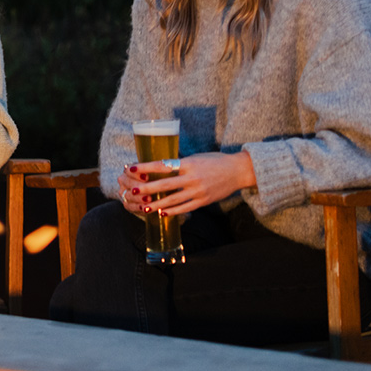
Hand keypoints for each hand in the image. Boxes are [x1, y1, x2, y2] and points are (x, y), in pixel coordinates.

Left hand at [118, 152, 254, 216]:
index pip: (163, 165)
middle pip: (165, 184)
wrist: (238, 171)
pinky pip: (185, 208)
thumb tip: (160, 166)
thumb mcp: (196, 158)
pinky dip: (173, 211)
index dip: (146, 167)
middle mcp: (192, 177)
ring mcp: (198, 191)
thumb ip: (180, 164)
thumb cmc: (215, 161)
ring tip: (144, 207)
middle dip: (147, 188)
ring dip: (157, 204)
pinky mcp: (203, 201)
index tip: (132, 168)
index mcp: (189, 163)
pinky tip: (162, 213)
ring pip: (173, 200)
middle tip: (133, 190)